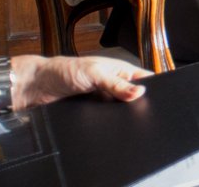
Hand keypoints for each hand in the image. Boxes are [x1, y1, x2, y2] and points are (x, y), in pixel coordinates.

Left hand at [10, 54, 150, 111]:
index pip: (144, 79)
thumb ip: (117, 84)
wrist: (37, 87)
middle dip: (138, 105)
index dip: (153, 87)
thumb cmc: (64, 70)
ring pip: (120, 112)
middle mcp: (113, 86)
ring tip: (125, 121)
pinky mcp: (92, 115)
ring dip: (121, 116)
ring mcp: (103, 101)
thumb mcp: (95, 74)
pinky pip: (105, 121)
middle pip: (134, 98)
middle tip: (142, 113)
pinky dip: (107, 124)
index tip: (161, 97)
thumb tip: (140, 92)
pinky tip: (109, 128)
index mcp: (120, 71)